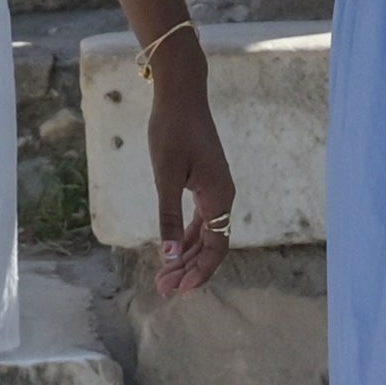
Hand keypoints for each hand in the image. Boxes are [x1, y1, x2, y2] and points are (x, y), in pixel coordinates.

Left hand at [137, 45, 233, 297]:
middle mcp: (223, 197)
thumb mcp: (165, 176)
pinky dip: (187, 237)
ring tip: (164, 275)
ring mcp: (216, 190)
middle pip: (211, 246)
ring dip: (186, 256)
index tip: (176, 289)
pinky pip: (201, 220)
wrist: (181, 94)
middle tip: (162, 288)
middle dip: (188, 269)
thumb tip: (168, 257)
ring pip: (206, 234)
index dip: (198, 272)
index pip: (215, 248)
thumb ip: (168, 217)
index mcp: (219, 197)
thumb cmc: (171, 130)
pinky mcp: (206, 182)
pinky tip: (172, 250)